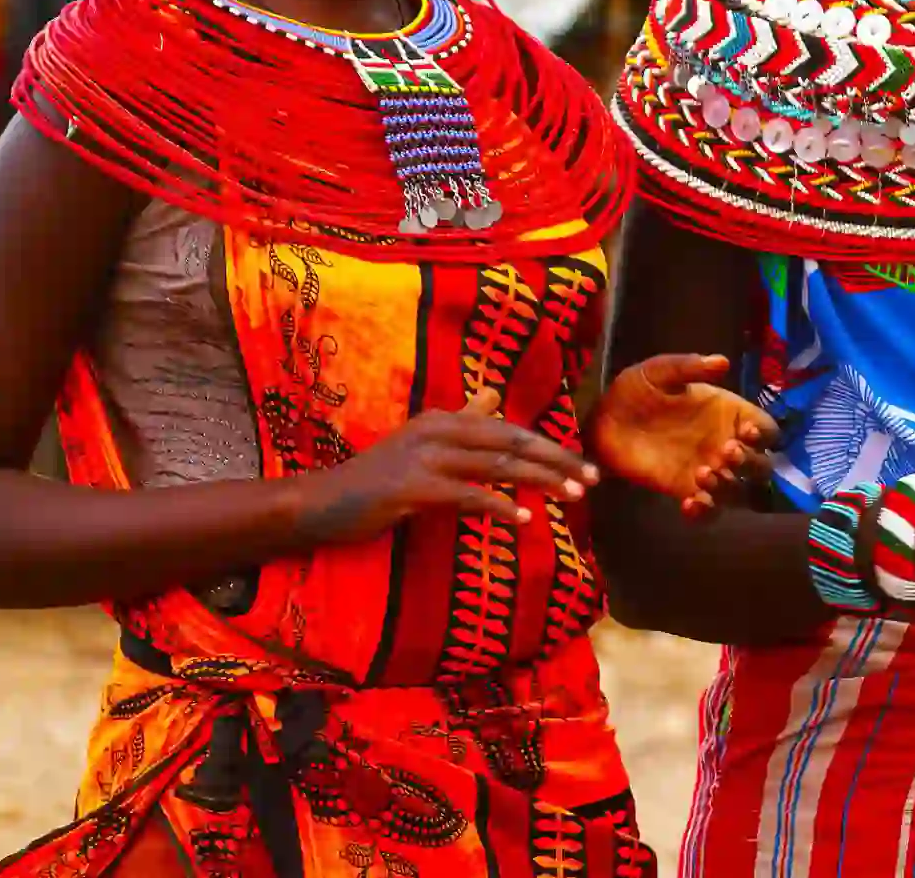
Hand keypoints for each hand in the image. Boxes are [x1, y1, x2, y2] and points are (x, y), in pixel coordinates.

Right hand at [294, 389, 596, 545]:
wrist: (321, 504)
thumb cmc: (376, 478)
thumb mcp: (422, 442)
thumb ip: (461, 420)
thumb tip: (493, 396)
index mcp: (446, 419)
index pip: (511, 431)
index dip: (551, 448)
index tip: (584, 466)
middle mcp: (439, 430)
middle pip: (513, 442)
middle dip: (557, 461)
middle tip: (593, 479)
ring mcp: (424, 457)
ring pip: (497, 466)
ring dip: (540, 481)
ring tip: (572, 496)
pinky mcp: (412, 488)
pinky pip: (466, 495)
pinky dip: (497, 507)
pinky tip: (522, 520)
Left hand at [589, 353, 779, 518]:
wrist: (601, 422)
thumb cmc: (634, 391)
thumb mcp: (657, 371)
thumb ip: (688, 366)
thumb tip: (722, 362)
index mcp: (727, 413)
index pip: (766, 428)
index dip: (765, 433)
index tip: (748, 432)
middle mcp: (724, 444)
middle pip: (761, 466)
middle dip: (751, 463)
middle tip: (725, 453)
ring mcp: (707, 470)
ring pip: (739, 492)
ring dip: (729, 487)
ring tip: (702, 474)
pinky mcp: (684, 491)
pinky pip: (708, 511)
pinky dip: (706, 512)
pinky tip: (689, 502)